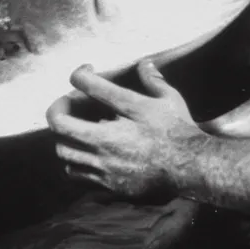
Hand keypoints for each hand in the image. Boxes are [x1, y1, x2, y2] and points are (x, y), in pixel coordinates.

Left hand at [46, 59, 208, 197]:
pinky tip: (89, 153)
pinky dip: (76, 161)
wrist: (190, 168)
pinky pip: (77, 175)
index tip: (85, 69)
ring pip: (64, 153)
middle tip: (69, 104)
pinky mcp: (108, 184)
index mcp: (121, 113)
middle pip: (59, 125)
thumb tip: (145, 64)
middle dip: (60, 110)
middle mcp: (106, 140)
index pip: (87, 84)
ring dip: (65, 137)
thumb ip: (153, 80)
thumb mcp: (168, 99)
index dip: (80, 72)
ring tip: (76, 130)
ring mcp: (104, 166)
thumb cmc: (178, 130)